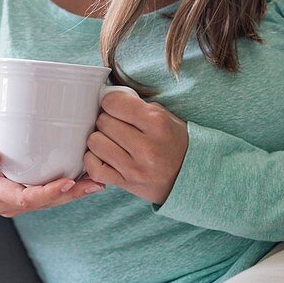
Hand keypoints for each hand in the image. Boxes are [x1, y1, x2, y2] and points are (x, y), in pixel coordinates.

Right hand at [0, 132, 104, 216]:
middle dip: (71, 195)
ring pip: (46, 203)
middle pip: (43, 203)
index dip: (49, 192)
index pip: (24, 197)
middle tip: (97, 182)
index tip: (69, 180)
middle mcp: (4, 203)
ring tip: (97, 182)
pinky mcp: (19, 198)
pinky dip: (63, 191)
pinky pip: (44, 198)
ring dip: (72, 194)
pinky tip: (82, 181)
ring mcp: (12, 203)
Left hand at [84, 91, 188, 205]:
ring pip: (95, 142)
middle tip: (117, 125)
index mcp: (157, 123)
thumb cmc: (173, 140)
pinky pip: (94, 167)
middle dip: (107, 120)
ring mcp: (135, 168)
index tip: (116, 107)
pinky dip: (93, 159)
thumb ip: (135, 105)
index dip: (111, 102)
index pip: (113, 102)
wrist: (190, 175)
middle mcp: (146, 147)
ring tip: (111, 140)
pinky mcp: (126, 183)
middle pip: (103, 122)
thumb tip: (104, 99)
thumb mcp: (163, 116)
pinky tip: (104, 155)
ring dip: (100, 139)